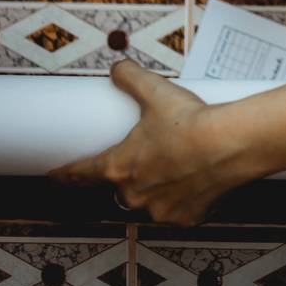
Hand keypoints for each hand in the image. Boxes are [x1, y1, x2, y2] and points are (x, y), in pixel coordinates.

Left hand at [47, 60, 242, 226]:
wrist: (230, 143)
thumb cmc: (191, 122)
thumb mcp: (155, 91)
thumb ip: (131, 78)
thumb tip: (117, 67)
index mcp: (120, 166)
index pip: (81, 174)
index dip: (65, 175)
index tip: (55, 177)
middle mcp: (135, 194)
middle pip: (121, 189)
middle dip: (132, 178)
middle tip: (151, 160)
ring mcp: (161, 210)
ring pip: (151, 202)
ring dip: (158, 190)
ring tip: (179, 168)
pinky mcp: (187, 218)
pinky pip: (180, 212)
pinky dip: (186, 200)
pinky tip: (197, 182)